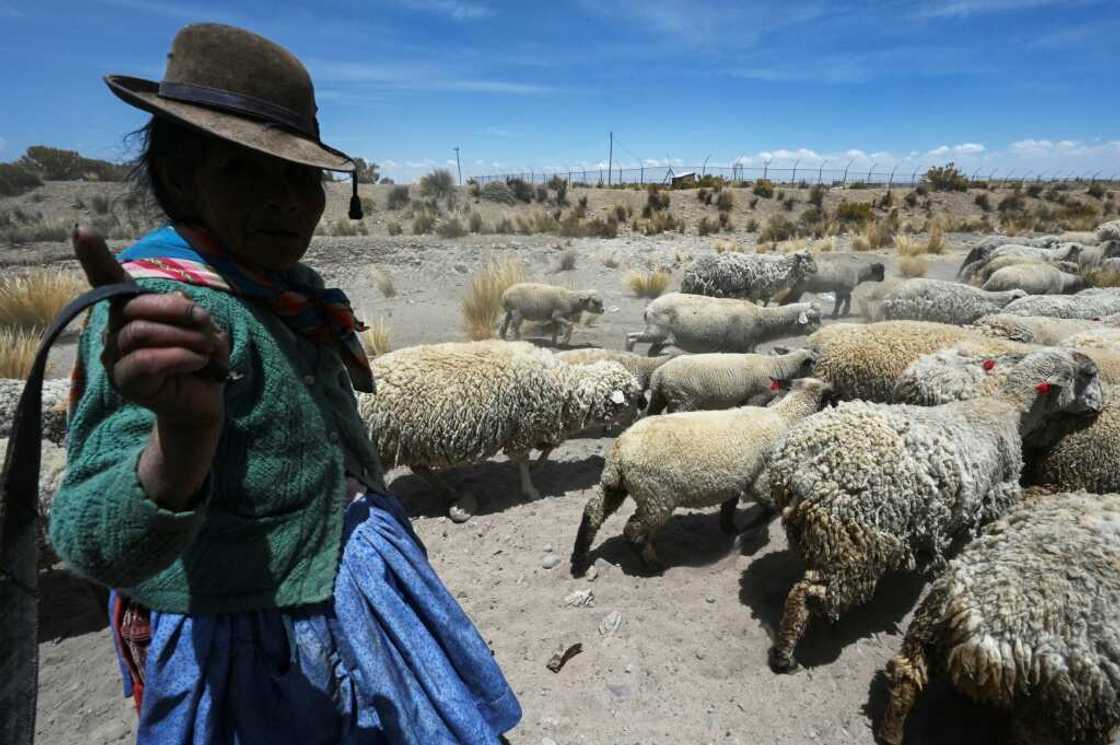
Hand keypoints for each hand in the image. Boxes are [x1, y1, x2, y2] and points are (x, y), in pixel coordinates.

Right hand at [73, 226, 228, 428]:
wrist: (202, 402)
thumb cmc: (200, 360)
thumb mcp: (202, 328)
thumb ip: (187, 310)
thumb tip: (178, 298)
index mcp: (132, 312)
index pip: (109, 282)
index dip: (95, 257)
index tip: (81, 229)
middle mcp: (115, 331)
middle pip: (136, 307)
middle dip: (180, 312)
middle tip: (208, 325)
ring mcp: (115, 358)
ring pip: (142, 332)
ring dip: (185, 337)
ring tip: (207, 348)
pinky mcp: (124, 382)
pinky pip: (148, 360)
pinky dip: (181, 357)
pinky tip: (199, 363)